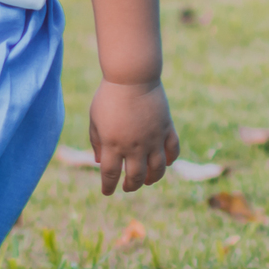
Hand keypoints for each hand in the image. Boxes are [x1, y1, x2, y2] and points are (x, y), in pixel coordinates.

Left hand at [88, 79, 179, 196]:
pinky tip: (166, 163)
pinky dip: (171, 160)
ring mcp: (152, 138)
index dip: (108, 186)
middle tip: (128, 187)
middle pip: (135, 176)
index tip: (107, 192)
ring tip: (147, 181)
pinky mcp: (166, 128)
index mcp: (112, 143)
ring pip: (157, 170)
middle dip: (131, 186)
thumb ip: (97, 142)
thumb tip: (99, 162)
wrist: (131, 76)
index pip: (110, 174)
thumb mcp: (95, 119)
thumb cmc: (109, 96)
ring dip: (152, 179)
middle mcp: (133, 145)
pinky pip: (173, 150)